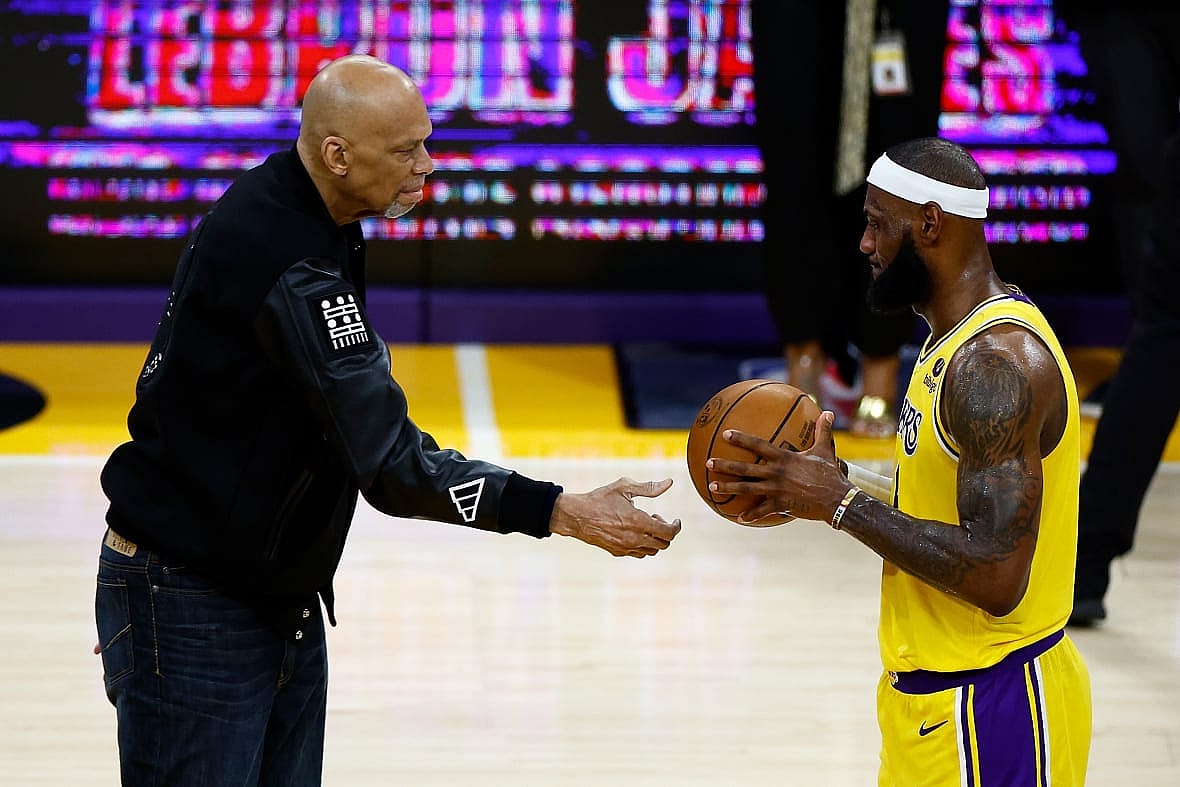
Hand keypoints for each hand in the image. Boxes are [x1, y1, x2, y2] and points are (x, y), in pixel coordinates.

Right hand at [549, 477, 681, 556]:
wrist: (577, 516)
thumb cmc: (600, 498)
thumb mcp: (624, 487)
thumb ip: (649, 487)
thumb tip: (669, 483)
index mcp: (638, 522)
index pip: (669, 533)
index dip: (676, 527)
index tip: (676, 520)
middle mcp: (634, 538)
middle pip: (664, 544)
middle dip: (666, 531)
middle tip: (656, 517)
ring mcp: (626, 548)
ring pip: (652, 551)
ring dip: (655, 538)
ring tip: (645, 524)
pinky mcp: (618, 552)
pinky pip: (639, 553)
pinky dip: (643, 545)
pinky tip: (635, 531)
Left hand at [707, 410, 850, 523]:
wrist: (837, 498)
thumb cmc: (830, 473)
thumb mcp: (825, 450)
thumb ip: (823, 431)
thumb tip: (828, 413)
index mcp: (784, 458)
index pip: (758, 445)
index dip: (741, 439)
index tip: (726, 433)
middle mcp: (777, 473)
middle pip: (745, 468)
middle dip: (725, 465)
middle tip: (708, 463)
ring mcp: (777, 489)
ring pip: (747, 489)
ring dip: (728, 488)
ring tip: (712, 487)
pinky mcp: (781, 504)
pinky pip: (762, 510)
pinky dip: (751, 515)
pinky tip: (740, 518)